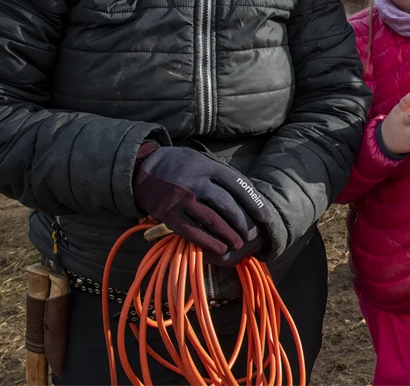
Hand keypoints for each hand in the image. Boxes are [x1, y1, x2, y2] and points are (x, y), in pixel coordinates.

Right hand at [133, 144, 271, 266]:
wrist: (143, 168)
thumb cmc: (182, 166)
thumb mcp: (202, 160)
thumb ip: (222, 175)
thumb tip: (250, 194)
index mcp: (208, 166)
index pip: (238, 185)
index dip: (254, 203)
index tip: (266, 218)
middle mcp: (195, 181)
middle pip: (227, 205)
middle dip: (243, 223)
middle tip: (252, 236)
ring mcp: (180, 198)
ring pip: (212, 220)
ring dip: (228, 234)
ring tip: (239, 244)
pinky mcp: (167, 214)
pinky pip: (192, 231)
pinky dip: (208, 242)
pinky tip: (220, 248)